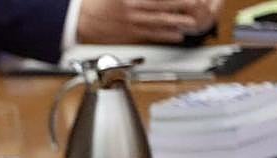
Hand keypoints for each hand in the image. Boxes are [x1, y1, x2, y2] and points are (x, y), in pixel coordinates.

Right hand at [77, 0, 217, 44]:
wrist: (78, 19)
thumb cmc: (96, 2)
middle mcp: (132, 8)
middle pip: (162, 6)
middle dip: (181, 6)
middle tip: (198, 5)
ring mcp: (131, 22)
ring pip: (159, 22)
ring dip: (177, 22)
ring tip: (193, 22)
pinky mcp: (129, 34)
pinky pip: (150, 35)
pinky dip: (165, 36)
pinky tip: (177, 36)